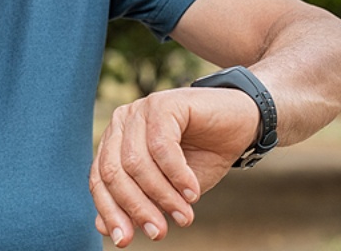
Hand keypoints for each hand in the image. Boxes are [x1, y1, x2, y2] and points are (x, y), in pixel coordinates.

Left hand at [89, 87, 258, 246]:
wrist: (240, 124)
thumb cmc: (201, 156)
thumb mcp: (168, 188)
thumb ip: (137, 202)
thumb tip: (102, 228)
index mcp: (116, 140)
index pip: (100, 179)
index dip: (110, 212)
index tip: (124, 240)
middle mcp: (122, 122)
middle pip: (114, 172)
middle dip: (136, 207)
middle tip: (158, 232)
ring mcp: (141, 109)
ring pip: (136, 162)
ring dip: (161, 196)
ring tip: (183, 216)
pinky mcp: (164, 103)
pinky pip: (162, 147)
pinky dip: (177, 176)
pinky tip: (193, 192)